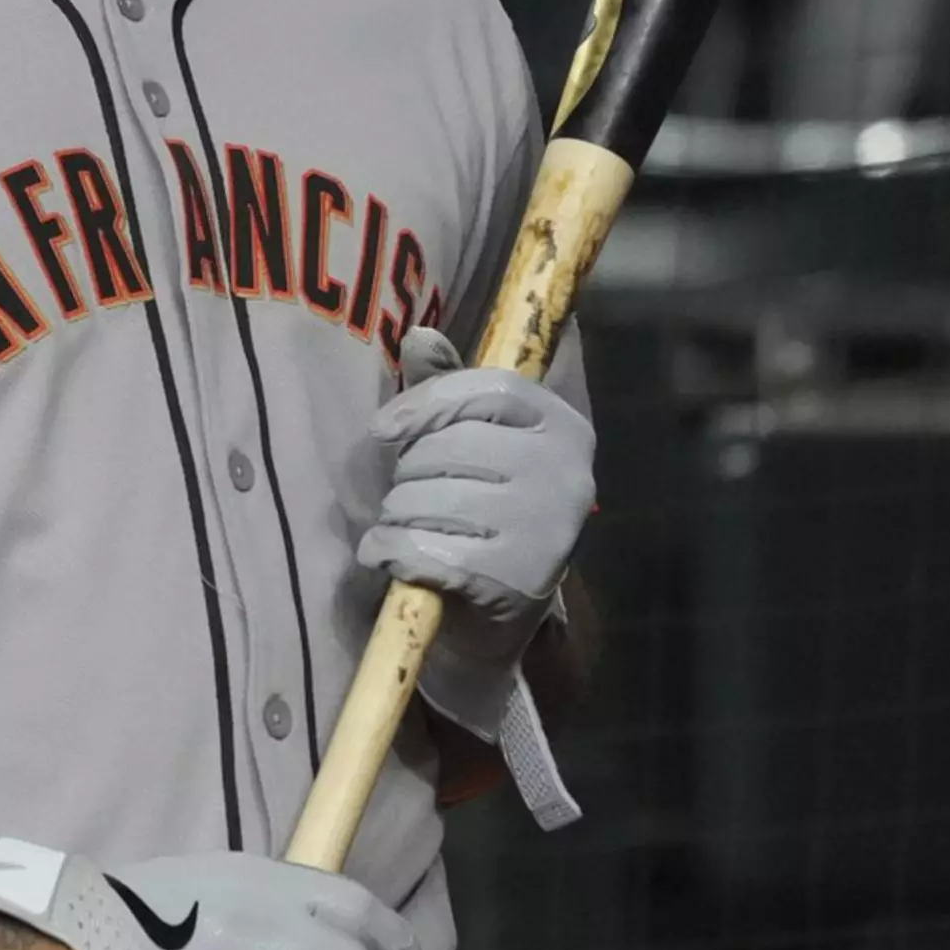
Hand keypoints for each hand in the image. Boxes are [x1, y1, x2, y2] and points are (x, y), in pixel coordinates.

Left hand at [358, 326, 592, 684]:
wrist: (502, 613)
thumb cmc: (483, 510)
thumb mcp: (471, 442)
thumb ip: (447, 387)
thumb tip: (419, 336)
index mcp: (563, 426)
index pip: (489, 388)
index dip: (426, 402)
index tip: (383, 429)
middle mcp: (566, 474)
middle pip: (452, 446)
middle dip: (408, 472)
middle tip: (407, 495)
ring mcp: (545, 530)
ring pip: (431, 499)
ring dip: (395, 515)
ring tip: (404, 527)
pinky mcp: (514, 581)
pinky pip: (424, 550)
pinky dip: (390, 551)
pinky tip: (388, 555)